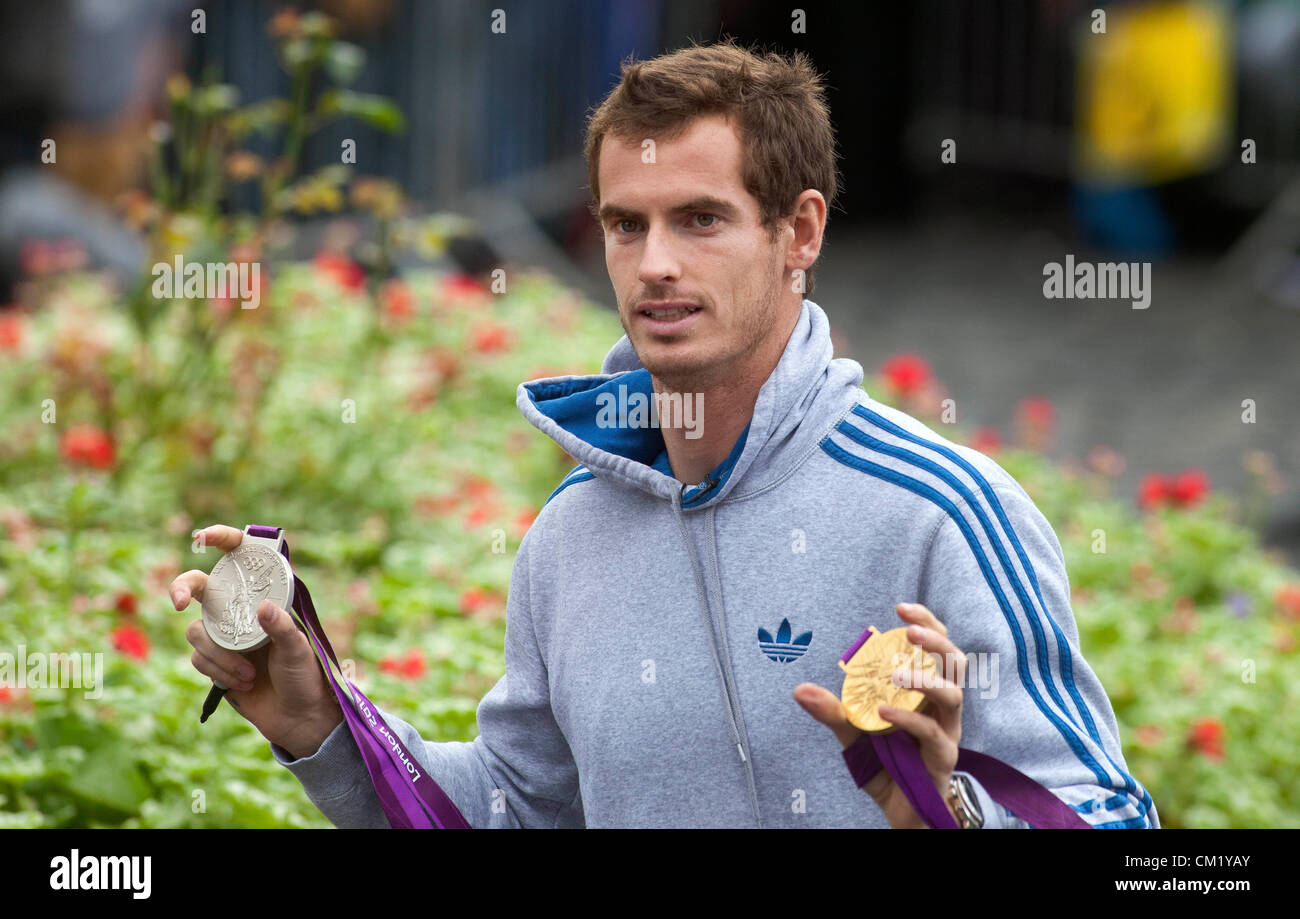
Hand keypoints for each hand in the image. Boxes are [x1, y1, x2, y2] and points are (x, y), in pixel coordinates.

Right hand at [172, 524, 342, 757]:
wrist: (298, 718)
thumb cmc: (305, 677)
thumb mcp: (299, 651)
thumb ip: (282, 629)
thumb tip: (263, 609)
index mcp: (266, 598)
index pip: (242, 559)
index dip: (222, 539)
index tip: (203, 537)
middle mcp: (240, 611)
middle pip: (199, 588)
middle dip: (181, 588)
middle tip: (177, 602)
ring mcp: (225, 636)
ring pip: (197, 631)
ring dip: (218, 655)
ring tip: (248, 675)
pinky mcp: (214, 662)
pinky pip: (198, 658)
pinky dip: (218, 671)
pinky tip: (243, 684)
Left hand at [794, 602, 967, 827]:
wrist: (899, 809)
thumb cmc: (884, 764)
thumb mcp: (853, 732)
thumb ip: (833, 711)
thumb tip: (799, 690)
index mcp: (926, 690)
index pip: (936, 647)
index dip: (926, 623)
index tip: (901, 608)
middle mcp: (942, 706)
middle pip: (955, 663)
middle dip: (936, 640)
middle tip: (909, 630)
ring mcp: (947, 730)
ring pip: (953, 694)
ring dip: (927, 677)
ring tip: (897, 672)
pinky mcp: (944, 756)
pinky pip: (932, 732)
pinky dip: (908, 717)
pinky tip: (883, 710)